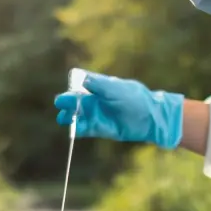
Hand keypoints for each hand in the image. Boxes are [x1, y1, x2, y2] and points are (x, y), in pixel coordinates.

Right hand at [54, 71, 183, 148]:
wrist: (150, 118)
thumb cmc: (134, 99)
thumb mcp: (116, 89)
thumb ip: (99, 85)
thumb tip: (82, 80)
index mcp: (99, 87)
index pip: (79, 85)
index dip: (72, 87)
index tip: (68, 89)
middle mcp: (95, 100)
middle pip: (75, 101)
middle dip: (67, 102)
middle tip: (61, 104)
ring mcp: (96, 115)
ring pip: (78, 116)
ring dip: (70, 117)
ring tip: (64, 118)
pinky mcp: (100, 128)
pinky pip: (85, 129)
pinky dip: (78, 129)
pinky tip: (73, 130)